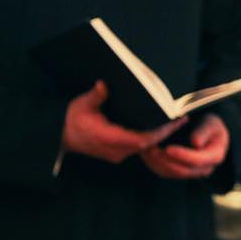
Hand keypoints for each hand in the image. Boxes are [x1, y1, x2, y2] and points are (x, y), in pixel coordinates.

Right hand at [62, 81, 186, 163]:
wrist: (58, 137)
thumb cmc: (69, 120)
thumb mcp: (81, 104)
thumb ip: (95, 96)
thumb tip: (103, 85)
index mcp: (108, 138)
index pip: (142, 139)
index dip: (160, 132)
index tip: (174, 121)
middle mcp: (115, 150)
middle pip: (148, 144)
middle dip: (165, 132)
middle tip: (182, 118)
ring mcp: (116, 154)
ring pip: (144, 147)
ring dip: (159, 136)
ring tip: (175, 121)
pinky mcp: (116, 153)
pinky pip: (138, 147)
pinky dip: (150, 138)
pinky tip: (159, 127)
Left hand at [140, 114, 228, 179]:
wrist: (206, 131)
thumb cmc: (210, 125)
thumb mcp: (211, 123)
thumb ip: (205, 131)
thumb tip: (196, 143)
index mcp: (215, 156)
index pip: (197, 160)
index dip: (182, 155)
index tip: (168, 148)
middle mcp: (205, 168)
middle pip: (182, 170)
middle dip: (165, 160)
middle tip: (152, 149)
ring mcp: (191, 172)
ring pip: (170, 172)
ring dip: (157, 162)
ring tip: (147, 149)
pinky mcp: (179, 172)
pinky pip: (164, 171)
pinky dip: (154, 163)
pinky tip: (146, 153)